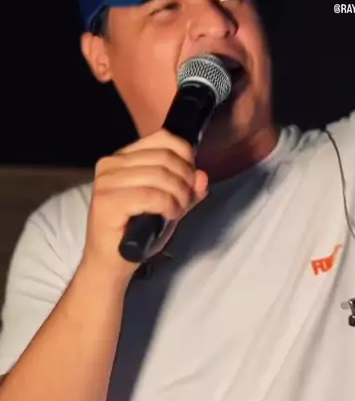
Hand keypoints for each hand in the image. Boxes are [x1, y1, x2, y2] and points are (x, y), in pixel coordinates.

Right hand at [82, 130, 208, 281]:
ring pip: (159, 176)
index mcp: (123, 157)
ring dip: (178, 195)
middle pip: (164, 157)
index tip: (191, 178)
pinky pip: (150, 196)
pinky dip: (167, 205)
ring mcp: (106, 182)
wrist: (111, 262)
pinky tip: (168, 215)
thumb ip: (186, 188)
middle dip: (185, 180)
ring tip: (178, 211)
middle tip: (186, 201)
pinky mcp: (107, 201)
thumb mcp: (169, 204)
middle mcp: (111, 164)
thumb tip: (202, 176)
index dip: (185, 155)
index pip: (163, 138)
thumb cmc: (137, 232)